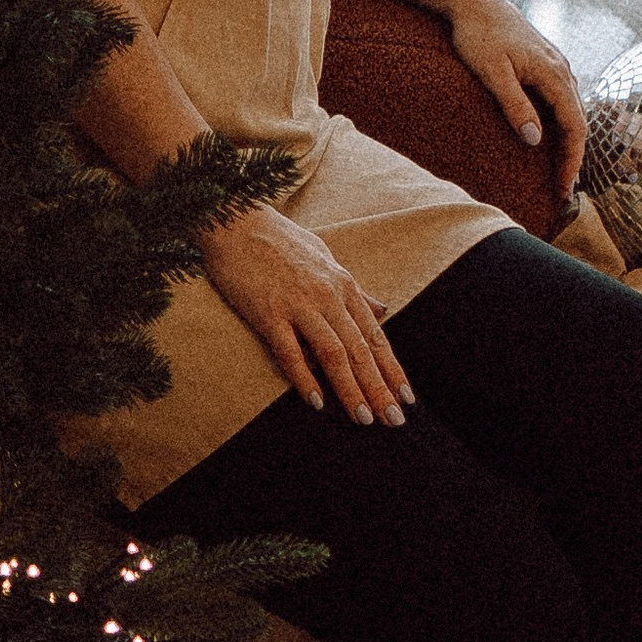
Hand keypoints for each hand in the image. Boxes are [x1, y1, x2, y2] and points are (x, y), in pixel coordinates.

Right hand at [200, 202, 414, 425]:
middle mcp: (327, 296)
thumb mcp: (326, 258)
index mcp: (343, 285)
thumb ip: (353, 289)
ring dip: (351, 389)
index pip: (375, 336)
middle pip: (360, 350)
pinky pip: (290, 352)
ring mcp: (298, 304)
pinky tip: (316, 401)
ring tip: (364, 419)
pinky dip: (304, 379)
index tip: (406, 398)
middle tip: (394, 421)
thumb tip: (381, 309)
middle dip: (379, 388)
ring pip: (333, 354)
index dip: (392, 370)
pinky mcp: (268, 312)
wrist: (236, 220)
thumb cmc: (280, 239)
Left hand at [448, 0, 586, 202]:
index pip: (575, 127)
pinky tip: (549, 137)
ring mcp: (556, 65)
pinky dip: (561, 124)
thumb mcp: (492, 72)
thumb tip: (535, 140)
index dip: (572, 160)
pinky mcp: (545, 63)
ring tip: (559, 171)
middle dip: (573, 158)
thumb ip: (514, 105)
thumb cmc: (478, 34)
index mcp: (554, 74)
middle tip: (562, 191)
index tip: (564, 188)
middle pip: (578, 122)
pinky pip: (561, 100)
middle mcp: (562, 70)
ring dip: (568, 142)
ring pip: (571, 110)